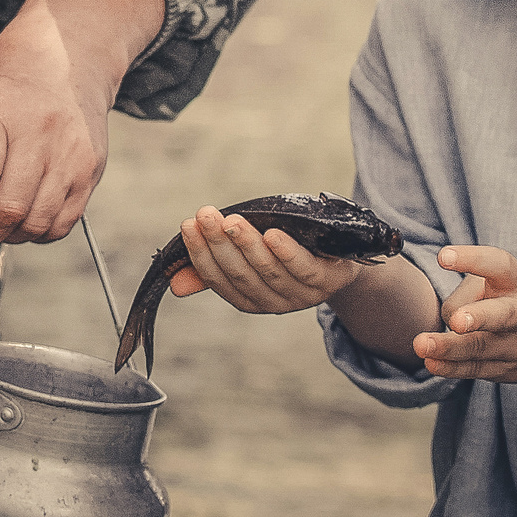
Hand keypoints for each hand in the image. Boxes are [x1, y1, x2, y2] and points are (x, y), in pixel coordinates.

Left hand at [0, 0, 163, 250]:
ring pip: (34, 223)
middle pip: (7, 208)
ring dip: (6, 236)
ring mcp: (70, 152)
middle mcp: (39, 131)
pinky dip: (36, 232)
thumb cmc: (7, 79)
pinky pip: (62, 223)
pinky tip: (22, 216)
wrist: (69, 55)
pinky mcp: (90, 169)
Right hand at [169, 205, 363, 312]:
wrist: (342, 261)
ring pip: (268, 271)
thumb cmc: (287, 255)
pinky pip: (303, 269)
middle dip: (219, 244)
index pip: (218, 279)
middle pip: (240, 274)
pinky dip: (286, 252)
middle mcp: (273, 301)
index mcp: (250, 299)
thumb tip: (174, 283)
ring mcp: (301, 294)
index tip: (188, 225)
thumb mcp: (251, 260)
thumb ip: (217, 269)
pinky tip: (272, 234)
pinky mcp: (326, 281)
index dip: (200, 254)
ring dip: (248, 246)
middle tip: (205, 215)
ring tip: (232, 221)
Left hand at [415, 245, 516, 382]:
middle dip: (478, 318)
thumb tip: (446, 320)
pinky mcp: (509, 369)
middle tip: (457, 321)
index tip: (443, 255)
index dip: (471, 259)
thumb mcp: (510, 277)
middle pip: (499, 315)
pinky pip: (475, 369)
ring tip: (421, 345)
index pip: (498, 265)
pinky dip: (451, 367)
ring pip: (480, 348)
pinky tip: (431, 362)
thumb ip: (475, 289)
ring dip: (449, 348)